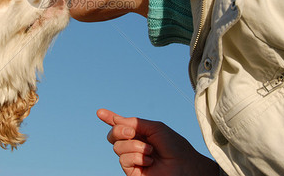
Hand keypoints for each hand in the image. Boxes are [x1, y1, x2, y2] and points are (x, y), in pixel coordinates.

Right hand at [97, 108, 218, 175]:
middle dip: (118, 130)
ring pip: (117, 147)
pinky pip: (123, 159)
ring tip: (150, 151)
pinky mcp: (132, 172)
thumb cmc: (174, 146)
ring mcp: (132, 159)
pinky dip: (136, 156)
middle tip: (131, 132)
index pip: (122, 125)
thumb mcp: (155, 128)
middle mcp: (134, 145)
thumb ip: (136, 123)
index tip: (100, 112)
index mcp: (140, 133)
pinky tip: (149, 160)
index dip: (110, 118)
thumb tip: (117, 121)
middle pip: (113, 135)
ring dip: (134, 146)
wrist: (184, 166)